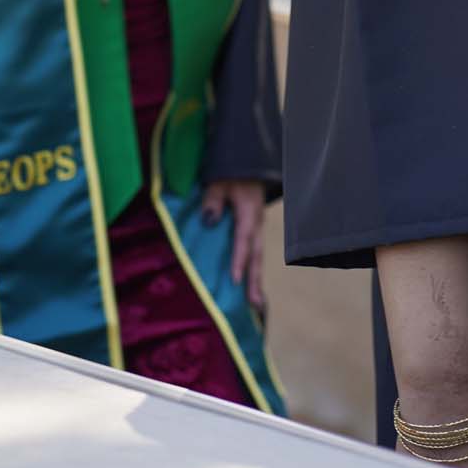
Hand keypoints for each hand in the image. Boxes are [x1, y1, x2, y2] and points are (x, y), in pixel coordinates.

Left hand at [202, 178, 266, 311]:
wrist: (248, 163)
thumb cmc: (230, 172)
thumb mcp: (218, 181)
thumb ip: (212, 200)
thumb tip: (208, 222)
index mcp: (249, 211)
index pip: (244, 239)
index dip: (239, 259)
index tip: (235, 280)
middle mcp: (257, 223)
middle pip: (257, 254)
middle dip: (255, 279)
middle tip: (254, 304)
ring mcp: (258, 227)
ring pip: (258, 256)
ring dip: (256, 279)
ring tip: (256, 304)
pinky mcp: (254, 229)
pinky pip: (255, 252)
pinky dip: (253, 269)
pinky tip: (250, 286)